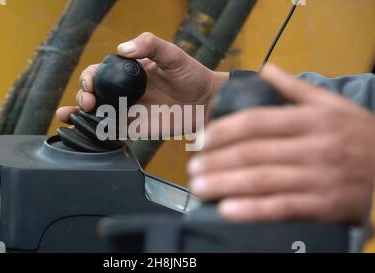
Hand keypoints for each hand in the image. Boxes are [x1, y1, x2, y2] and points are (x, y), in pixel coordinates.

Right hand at [57, 32, 227, 129]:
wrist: (206, 102)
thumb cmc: (191, 75)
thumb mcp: (172, 53)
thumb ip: (149, 44)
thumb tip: (122, 48)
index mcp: (128, 71)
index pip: (101, 71)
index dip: (90, 76)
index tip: (92, 82)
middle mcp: (124, 90)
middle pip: (93, 92)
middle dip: (83, 95)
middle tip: (88, 101)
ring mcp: (127, 109)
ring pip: (96, 112)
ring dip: (78, 113)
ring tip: (69, 116)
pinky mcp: (134, 127)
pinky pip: (110, 130)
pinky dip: (94, 131)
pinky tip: (83, 130)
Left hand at [188, 64, 374, 223]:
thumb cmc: (360, 137)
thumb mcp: (333, 105)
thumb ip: (296, 88)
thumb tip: (267, 69)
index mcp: (311, 120)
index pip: (256, 121)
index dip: (223, 131)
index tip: (202, 139)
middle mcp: (313, 147)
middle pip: (252, 152)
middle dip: (216, 160)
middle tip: (192, 167)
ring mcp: (318, 177)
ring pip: (262, 180)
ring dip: (225, 184)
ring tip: (200, 187)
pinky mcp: (323, 205)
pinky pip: (281, 208)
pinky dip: (252, 210)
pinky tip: (228, 209)